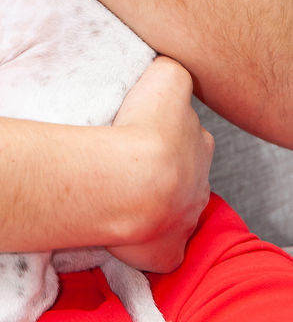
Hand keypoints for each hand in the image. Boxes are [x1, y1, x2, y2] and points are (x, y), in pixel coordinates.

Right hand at [109, 57, 213, 272]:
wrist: (132, 184)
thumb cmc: (141, 129)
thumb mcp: (164, 76)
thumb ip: (169, 71)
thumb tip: (162, 70)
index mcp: (199, 142)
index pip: (187, 133)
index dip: (165, 131)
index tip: (141, 130)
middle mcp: (200, 181)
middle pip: (184, 171)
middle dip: (162, 168)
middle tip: (128, 160)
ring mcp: (185, 218)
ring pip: (174, 208)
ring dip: (154, 202)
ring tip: (120, 190)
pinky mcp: (169, 251)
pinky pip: (161, 247)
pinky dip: (146, 241)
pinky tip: (124, 229)